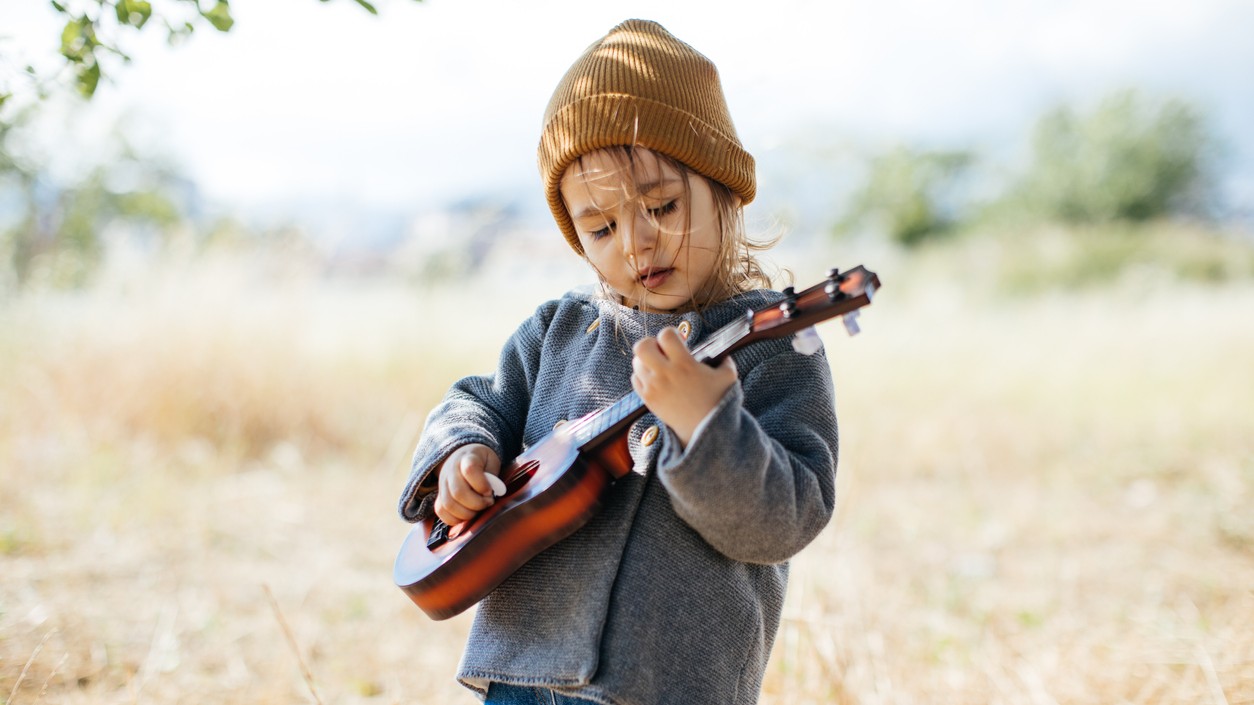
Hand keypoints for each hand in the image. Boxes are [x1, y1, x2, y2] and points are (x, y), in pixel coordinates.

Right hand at [434, 443, 500, 525]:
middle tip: (488, 503)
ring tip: (478, 510)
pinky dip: (455, 519)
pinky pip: (441, 511)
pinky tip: (467, 515)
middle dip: (477, 503)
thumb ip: (493, 476)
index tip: (490, 491)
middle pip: (458, 492)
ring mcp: (442, 484)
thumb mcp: (492, 461)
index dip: (482, 484)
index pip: (470, 470)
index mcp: (467, 458)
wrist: (461, 457)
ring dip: (467, 514)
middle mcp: (451, 470)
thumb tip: (492, 492)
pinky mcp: (439, 496)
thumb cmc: (482, 462)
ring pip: (449, 504)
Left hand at [631, 326, 737, 447]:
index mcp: (685, 364)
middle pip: (642, 346)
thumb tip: (721, 353)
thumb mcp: (728, 376)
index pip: (666, 335)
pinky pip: (635, 379)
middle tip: (661, 350)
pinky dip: (642, 376)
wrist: (704, 429)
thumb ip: (725, 360)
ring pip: (636, 362)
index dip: (671, 334)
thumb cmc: (717, 401)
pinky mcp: (648, 399)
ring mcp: (654, 387)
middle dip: (650, 343)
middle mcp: (665, 374)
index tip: (679, 342)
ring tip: (660, 366)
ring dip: (646, 360)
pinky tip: (656, 379)